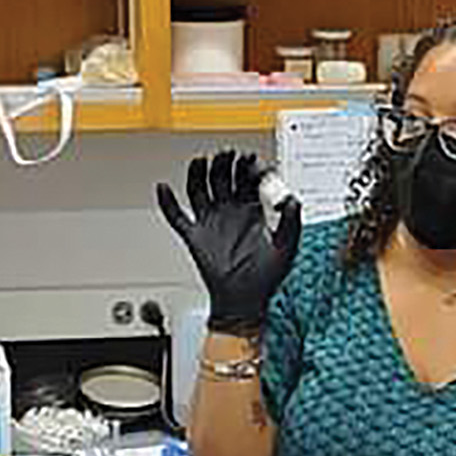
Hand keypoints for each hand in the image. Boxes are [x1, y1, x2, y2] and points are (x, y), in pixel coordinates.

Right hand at [157, 150, 302, 336]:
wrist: (244, 302)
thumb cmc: (266, 279)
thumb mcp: (286, 248)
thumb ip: (292, 222)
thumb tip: (291, 198)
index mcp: (253, 213)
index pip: (248, 181)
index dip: (250, 168)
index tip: (253, 161)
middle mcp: (230, 213)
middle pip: (223, 178)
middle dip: (226, 164)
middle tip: (229, 154)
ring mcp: (210, 223)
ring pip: (199, 189)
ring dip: (199, 173)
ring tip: (202, 160)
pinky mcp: (194, 236)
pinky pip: (176, 216)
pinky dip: (167, 202)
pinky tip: (163, 188)